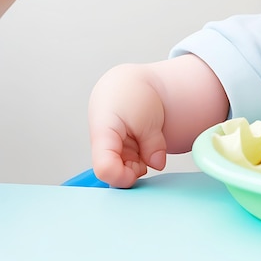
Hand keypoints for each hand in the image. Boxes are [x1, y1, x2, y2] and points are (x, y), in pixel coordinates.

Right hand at [89, 64, 167, 188]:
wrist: (128, 84)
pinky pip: (131, 165)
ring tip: (145, 139)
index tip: (141, 169)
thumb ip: (153, 144)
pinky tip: (143, 143)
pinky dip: (141, 159)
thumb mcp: (148, 118)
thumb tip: (156, 164)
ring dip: (139, 163)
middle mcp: (103, 147)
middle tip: (149, 150)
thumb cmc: (132, 95)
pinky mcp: (119, 153)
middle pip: (116, 174)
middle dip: (135, 169)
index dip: (122, 177)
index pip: (105, 169)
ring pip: (125, 171)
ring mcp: (111, 151)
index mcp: (104, 134)